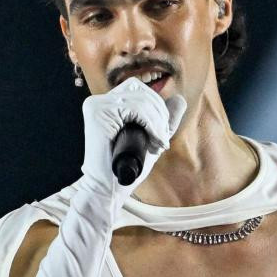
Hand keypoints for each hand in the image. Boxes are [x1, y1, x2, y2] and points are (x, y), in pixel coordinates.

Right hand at [80, 77, 189, 191]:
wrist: (107, 187)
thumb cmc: (126, 166)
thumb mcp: (150, 138)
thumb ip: (164, 120)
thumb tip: (180, 99)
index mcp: (107, 104)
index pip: (139, 89)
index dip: (157, 106)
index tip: (161, 133)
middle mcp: (99, 102)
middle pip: (142, 92)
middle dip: (160, 115)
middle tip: (161, 140)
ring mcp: (97, 106)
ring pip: (141, 101)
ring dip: (157, 122)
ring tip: (158, 143)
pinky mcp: (98, 114)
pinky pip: (135, 109)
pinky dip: (150, 125)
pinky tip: (153, 141)